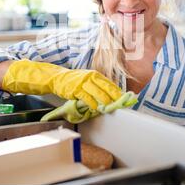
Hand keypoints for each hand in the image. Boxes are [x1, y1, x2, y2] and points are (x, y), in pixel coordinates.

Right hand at [1, 59, 121, 109]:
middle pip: (107, 88)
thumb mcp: (88, 80)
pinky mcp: (76, 89)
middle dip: (115, 98)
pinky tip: (96, 108)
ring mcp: (83, 83)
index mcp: (96, 75)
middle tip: (121, 105)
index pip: (110, 84)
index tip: (127, 99)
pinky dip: (93, 104)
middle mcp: (91, 77)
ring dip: (105, 102)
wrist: (57, 78)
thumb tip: (112, 96)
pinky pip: (87, 98)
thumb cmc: (74, 81)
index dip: (119, 92)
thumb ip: (98, 87)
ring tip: (110, 108)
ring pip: (98, 94)